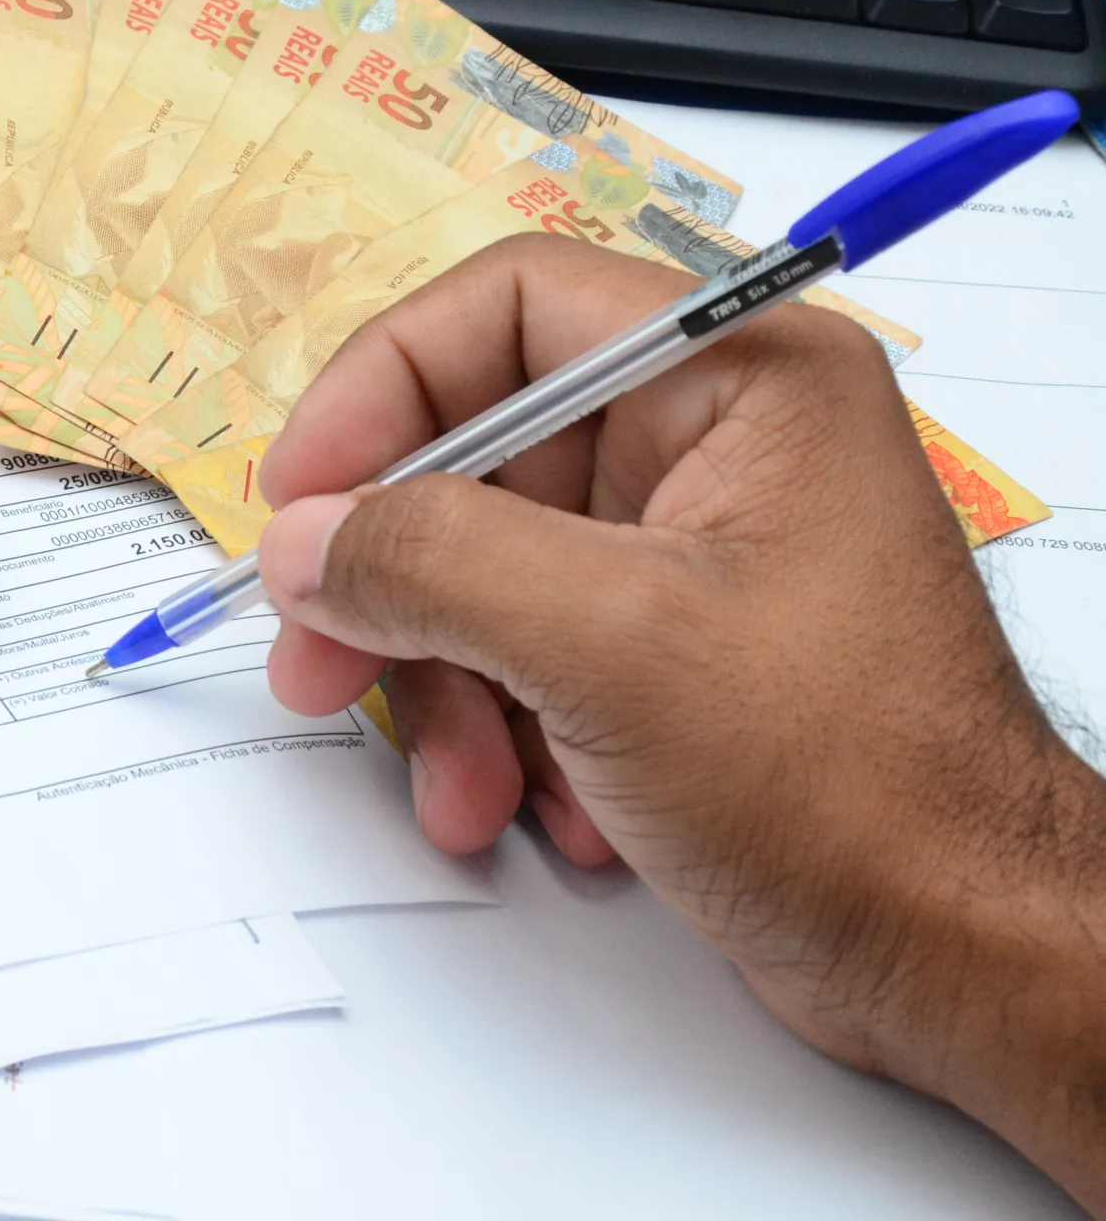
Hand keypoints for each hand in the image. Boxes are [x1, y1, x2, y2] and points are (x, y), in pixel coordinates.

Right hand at [251, 236, 1105, 1205]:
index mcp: (740, 377)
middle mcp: (716, 442)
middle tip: (318, 659)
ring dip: (446, 684)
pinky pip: (525, 649)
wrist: (966, 958)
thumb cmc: (854, 786)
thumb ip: (431, 561)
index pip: (507, 309)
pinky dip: (503, 729)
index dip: (382, 388)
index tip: (299, 491)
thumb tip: (302, 539)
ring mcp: (691, 551)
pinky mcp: (671, 651)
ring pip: (485, 567)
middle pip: (478, 451)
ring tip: (466, 788)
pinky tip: (541, 807)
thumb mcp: (611, 646)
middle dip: (393, 575)